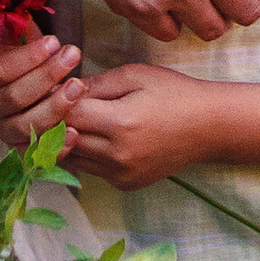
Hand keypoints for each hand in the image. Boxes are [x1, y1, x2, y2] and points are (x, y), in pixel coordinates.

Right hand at [0, 23, 82, 146]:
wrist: (22, 78)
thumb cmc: (24, 52)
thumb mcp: (17, 33)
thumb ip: (20, 25)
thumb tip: (31, 15)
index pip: (1, 69)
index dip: (29, 57)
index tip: (55, 41)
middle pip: (15, 97)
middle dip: (47, 77)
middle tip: (74, 56)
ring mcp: (1, 129)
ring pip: (25, 126)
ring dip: (55, 108)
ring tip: (79, 87)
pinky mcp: (18, 147)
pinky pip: (34, 154)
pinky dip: (54, 147)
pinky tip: (74, 133)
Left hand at [63, 59, 211, 191]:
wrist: (209, 127)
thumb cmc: (173, 92)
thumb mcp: (135, 75)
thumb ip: (96, 83)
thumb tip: (63, 89)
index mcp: (119, 123)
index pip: (67, 115)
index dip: (55, 101)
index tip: (51, 88)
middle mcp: (117, 155)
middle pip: (65, 140)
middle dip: (56, 120)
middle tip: (54, 103)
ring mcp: (121, 174)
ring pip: (74, 158)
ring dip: (66, 139)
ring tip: (73, 118)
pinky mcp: (125, 184)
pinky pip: (91, 169)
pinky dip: (85, 153)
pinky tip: (94, 135)